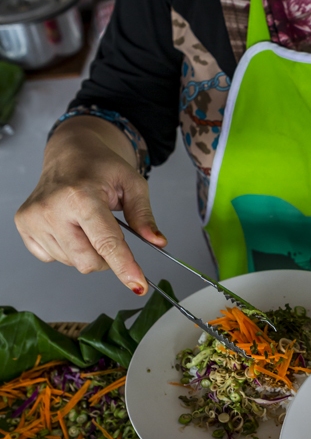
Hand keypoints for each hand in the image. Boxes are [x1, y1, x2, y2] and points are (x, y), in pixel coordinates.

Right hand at [15, 118, 165, 294]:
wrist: (69, 153)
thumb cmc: (101, 166)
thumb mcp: (132, 184)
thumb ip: (144, 215)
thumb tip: (158, 241)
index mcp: (81, 195)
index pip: (106, 242)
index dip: (124, 266)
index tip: (138, 286)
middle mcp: (52, 208)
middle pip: (87, 261)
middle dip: (107, 259)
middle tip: (111, 236)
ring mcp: (34, 218)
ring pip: (71, 262)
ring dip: (87, 251)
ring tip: (87, 223)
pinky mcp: (24, 225)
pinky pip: (52, 258)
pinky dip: (67, 249)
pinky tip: (69, 226)